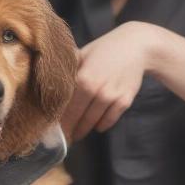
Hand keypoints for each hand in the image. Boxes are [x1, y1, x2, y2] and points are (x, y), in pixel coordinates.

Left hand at [61, 21, 157, 141]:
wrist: (136, 46)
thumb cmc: (104, 49)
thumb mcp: (82, 55)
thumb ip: (67, 71)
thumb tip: (48, 83)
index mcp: (82, 79)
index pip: (66, 108)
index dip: (58, 122)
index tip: (52, 131)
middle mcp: (96, 91)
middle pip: (78, 119)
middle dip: (70, 131)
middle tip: (64, 139)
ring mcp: (112, 98)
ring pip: (93, 123)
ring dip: (84, 130)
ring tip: (77, 134)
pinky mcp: (124, 102)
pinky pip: (109, 120)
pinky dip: (101, 125)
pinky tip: (96, 125)